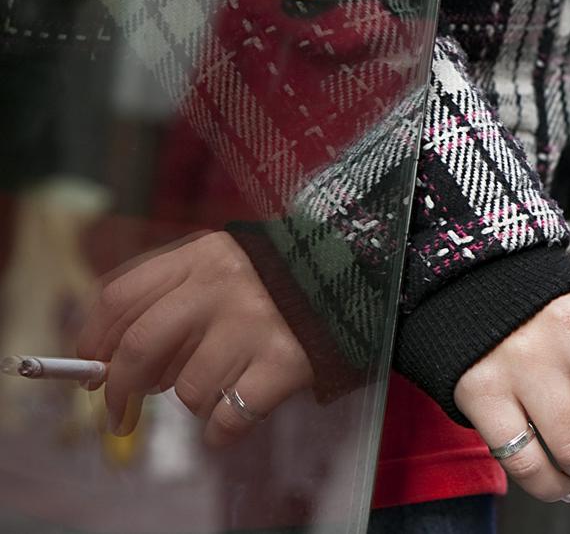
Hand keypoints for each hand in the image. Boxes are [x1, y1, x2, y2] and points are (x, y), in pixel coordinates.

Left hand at [77, 231, 312, 445]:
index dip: (94, 341)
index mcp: (202, 256)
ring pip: (187, 389)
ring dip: (194, 401)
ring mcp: (255, 324)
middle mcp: (223, 285)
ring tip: (222, 385)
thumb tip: (115, 367)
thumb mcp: (223, 269)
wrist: (357, 281)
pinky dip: (220, 431)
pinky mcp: (284, 363)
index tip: (93, 374)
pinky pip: (228, 417)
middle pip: (141, 346)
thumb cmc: (276, 284)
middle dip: (121, 390)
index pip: (121, 297)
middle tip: (118, 417)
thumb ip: (171, 300)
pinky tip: (230, 420)